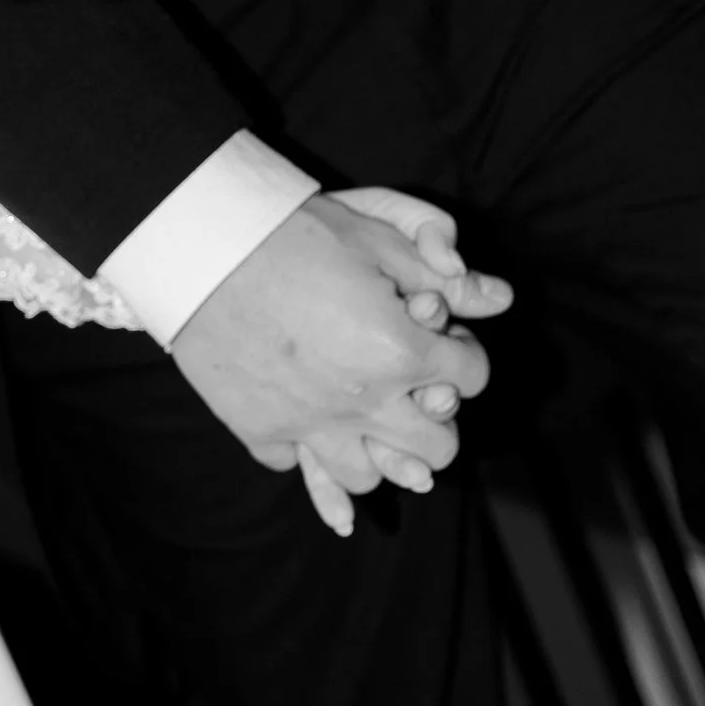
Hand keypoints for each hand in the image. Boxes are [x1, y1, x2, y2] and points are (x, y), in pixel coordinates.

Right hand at [172, 188, 512, 534]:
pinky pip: (295, 464)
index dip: (466, 357)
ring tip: (370, 422)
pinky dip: (305, 449)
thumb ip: (441, 272)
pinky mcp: (259, 429)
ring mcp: (308, 424)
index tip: (448, 342)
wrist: (204, 244)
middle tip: (421, 393)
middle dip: (439, 418)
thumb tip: (501, 297)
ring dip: (378, 451)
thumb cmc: (295, 231)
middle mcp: (362, 403)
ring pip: (367, 475)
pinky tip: (306, 422)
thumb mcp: (377, 236)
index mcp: (400, 352)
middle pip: (436, 448)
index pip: (471, 379)